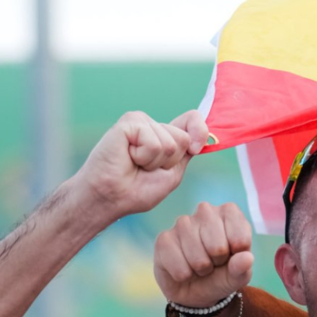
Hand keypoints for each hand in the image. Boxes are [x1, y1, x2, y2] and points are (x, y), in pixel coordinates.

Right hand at [74, 110, 205, 218]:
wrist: (111, 197)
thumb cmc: (137, 190)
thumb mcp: (172, 172)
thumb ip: (186, 151)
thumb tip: (206, 134)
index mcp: (165, 136)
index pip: (192, 120)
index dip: (200, 130)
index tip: (196, 148)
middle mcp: (153, 126)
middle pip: (184, 137)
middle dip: (170, 161)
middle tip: (146, 168)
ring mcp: (140, 121)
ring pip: (170, 141)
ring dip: (155, 162)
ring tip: (135, 163)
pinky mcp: (128, 122)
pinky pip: (153, 141)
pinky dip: (143, 156)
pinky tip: (128, 157)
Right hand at [155, 201, 255, 306]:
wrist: (196, 290)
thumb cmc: (221, 275)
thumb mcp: (238, 276)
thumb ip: (243, 268)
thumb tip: (247, 258)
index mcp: (229, 213)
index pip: (240, 237)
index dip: (237, 255)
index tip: (233, 255)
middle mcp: (205, 211)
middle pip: (218, 247)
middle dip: (218, 263)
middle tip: (214, 262)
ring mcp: (182, 223)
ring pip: (198, 258)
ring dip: (201, 270)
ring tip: (200, 266)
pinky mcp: (163, 239)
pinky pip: (179, 267)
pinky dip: (184, 275)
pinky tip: (184, 269)